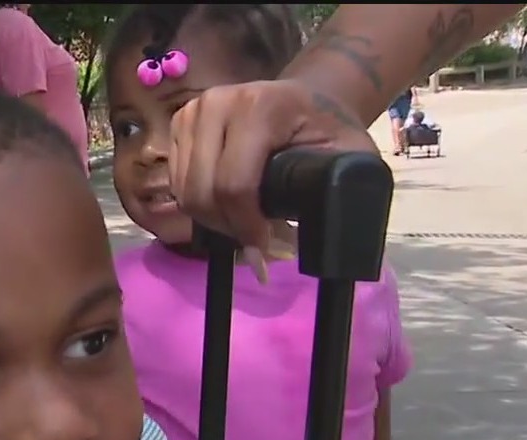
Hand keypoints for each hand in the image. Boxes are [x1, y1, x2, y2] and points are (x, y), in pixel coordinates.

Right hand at [168, 79, 377, 271]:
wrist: (307, 101)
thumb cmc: (329, 132)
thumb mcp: (350, 158)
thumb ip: (338, 192)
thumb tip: (303, 242)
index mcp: (259, 107)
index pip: (234, 184)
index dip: (246, 227)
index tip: (263, 251)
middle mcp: (217, 102)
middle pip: (202, 191)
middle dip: (227, 227)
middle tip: (255, 242)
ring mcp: (193, 111)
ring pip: (184, 191)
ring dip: (211, 219)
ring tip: (244, 223)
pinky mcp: (179, 123)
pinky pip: (176, 182)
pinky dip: (198, 204)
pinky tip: (226, 205)